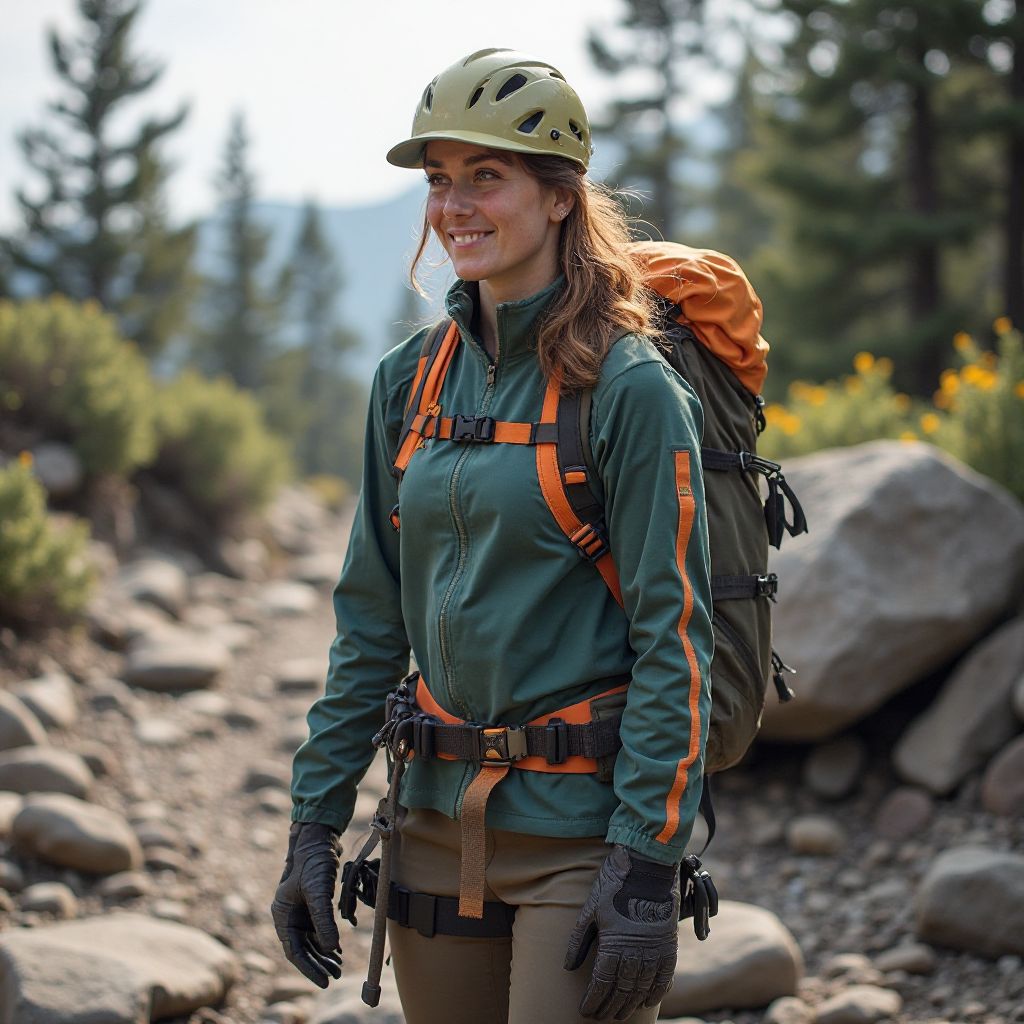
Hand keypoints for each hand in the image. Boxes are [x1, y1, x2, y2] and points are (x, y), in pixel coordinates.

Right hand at [271, 821, 343, 987]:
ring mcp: (299, 912)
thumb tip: (331, 949)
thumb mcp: (318, 891)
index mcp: (282, 914)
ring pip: (311, 942)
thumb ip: (323, 920)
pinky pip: (317, 931)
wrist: (320, 839)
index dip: (309, 968)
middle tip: (336, 977)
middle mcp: (288, 915)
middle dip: (318, 964)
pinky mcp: (311, 906)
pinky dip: (327, 942)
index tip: (324, 981)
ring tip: (339, 969)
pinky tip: (338, 952)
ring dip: (324, 955)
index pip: (293, 950)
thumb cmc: (314, 861)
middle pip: (302, 948)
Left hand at [564, 845, 679, 1019]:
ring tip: (620, 1014)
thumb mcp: (590, 909)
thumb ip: (579, 940)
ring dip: (630, 1004)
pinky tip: (648, 1001)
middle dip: (609, 1006)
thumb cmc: (614, 884)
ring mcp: (654, 950)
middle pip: (621, 990)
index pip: (601, 983)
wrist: (646, 865)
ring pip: (642, 988)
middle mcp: (636, 953)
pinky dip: (656, 992)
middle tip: (600, 1016)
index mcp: (614, 944)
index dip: (593, 1000)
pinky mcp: (669, 945)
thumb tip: (568, 967)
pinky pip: (664, 977)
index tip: (586, 1011)